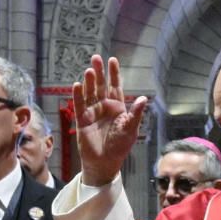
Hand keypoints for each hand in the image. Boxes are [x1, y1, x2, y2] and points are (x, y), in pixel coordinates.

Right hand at [71, 53, 151, 188]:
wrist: (105, 161)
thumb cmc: (120, 146)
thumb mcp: (130, 129)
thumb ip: (135, 113)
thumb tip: (143, 98)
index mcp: (117, 107)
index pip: (115, 86)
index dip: (113, 73)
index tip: (112, 60)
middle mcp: (104, 106)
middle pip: (100, 85)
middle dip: (99, 72)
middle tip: (96, 58)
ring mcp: (92, 112)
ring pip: (90, 93)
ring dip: (89, 82)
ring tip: (89, 70)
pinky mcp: (82, 120)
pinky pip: (79, 105)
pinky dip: (78, 95)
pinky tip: (77, 85)